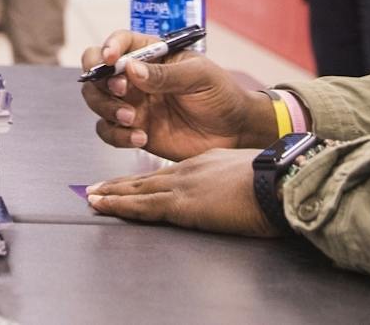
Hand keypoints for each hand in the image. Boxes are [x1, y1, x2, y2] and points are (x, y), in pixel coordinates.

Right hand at [78, 31, 272, 160]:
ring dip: (106, 108)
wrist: (234, 131)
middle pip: (97, 72)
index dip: (108, 48)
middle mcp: (135, 77)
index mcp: (151, 54)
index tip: (110, 58)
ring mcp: (132, 103)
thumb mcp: (198, 76)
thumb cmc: (220, 94)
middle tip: (122, 92)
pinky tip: (140, 138)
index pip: (120, 43)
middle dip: (102, 81)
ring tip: (132, 118)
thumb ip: (165, 74)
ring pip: (96, 101)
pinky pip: (108, 131)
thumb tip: (131, 69)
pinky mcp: (133, 129)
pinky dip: (117, 135)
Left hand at [86, 148, 282, 236]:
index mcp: (204, 164)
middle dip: (119, 185)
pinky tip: (102, 205)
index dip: (145, 178)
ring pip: (137, 190)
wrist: (277, 182)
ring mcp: (181, 186)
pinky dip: (118, 205)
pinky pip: (142, 206)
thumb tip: (235, 192)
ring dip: (112, 194)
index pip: (166, 172)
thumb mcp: (247, 175)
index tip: (129, 182)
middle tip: (96, 188)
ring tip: (91, 196)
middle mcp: (187, 171)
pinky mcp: (180, 204)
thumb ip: (233, 180)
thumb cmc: (272, 181)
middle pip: (144, 178)